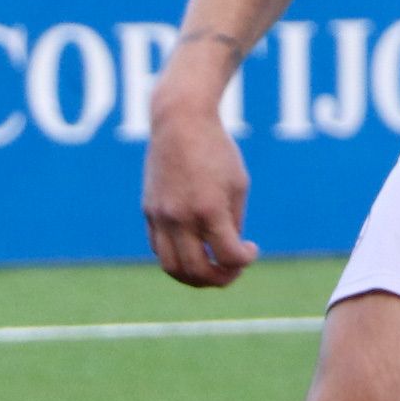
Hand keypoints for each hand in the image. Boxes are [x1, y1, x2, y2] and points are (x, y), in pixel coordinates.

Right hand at [141, 91, 258, 287]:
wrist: (179, 121)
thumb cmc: (216, 150)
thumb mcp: (238, 184)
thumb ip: (233, 222)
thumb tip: (228, 254)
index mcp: (209, 209)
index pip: (228, 257)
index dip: (245, 261)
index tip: (251, 249)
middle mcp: (181, 217)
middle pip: (196, 271)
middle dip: (219, 279)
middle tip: (233, 270)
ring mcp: (160, 216)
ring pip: (171, 268)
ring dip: (194, 278)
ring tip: (211, 270)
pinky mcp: (148, 211)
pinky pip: (160, 249)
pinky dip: (177, 259)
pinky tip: (194, 249)